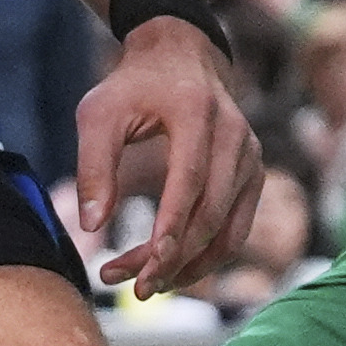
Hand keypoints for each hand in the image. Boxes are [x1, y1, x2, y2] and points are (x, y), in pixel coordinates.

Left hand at [71, 11, 265, 297]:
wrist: (181, 57)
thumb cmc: (133, 88)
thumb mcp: (99, 114)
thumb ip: (94, 166)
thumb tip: (91, 226)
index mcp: (197, 112)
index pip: (190, 180)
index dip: (172, 227)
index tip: (146, 266)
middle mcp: (235, 135)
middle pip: (211, 212)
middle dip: (175, 257)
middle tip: (134, 288)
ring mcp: (251, 156)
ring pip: (230, 229)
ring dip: (193, 266)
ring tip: (149, 286)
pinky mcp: (253, 174)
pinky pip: (237, 228)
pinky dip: (209, 257)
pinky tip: (175, 272)